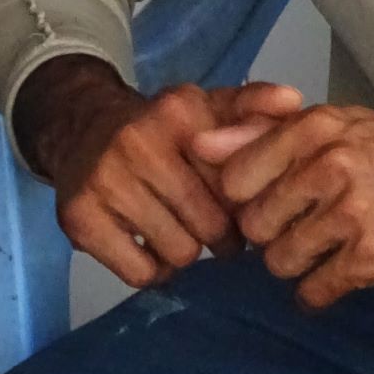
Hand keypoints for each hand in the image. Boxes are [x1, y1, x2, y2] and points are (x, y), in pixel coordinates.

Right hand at [14, 55, 302, 287]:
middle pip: (211, 224)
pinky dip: (153, 270)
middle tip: (215, 230)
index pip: (237, 181)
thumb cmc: (163, 127)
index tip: (242, 206)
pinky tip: (152, 246)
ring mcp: (106, 180)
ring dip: (187, 252)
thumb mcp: (209, 105)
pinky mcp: (79, 218)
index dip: (246, 202)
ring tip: (182, 233)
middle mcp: (139, 142)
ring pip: (179, 253)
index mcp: (180, 112)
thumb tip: (293, 100)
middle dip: (220, 235)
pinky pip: (140, 273)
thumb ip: (254, 105)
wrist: (82, 127)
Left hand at [190, 105, 373, 307]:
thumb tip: (198, 145)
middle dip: (273, 235)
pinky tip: (344, 271)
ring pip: (279, 262)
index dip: (246, 199)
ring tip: (329, 248)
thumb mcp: (338, 126)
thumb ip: (265, 133)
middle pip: (254, 226)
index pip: (235, 177)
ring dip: (298, 264)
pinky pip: (314, 292)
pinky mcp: (372, 256)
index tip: (270, 203)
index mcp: (316, 127)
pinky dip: (322, 291)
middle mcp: (330, 164)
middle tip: (307, 227)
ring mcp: (352, 211)